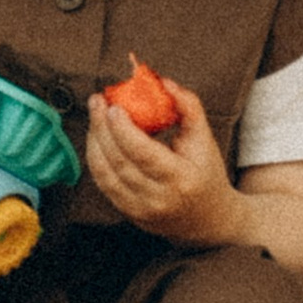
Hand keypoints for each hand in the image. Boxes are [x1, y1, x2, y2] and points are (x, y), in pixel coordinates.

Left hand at [84, 79, 240, 246]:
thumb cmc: (206, 172)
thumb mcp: (204, 139)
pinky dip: (95, 159)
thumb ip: (188, 107)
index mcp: (181, 179)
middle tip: (96, 102)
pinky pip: (103, 184)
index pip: (144, 154)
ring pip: (105, 175)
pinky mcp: (128, 214)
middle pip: (119, 162)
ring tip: (94, 117)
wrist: (208, 219)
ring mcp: (141, 210)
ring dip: (94, 142)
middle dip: (102, 128)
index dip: (123, 130)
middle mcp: (159, 199)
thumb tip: (164, 82)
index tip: (113, 106)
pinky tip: (96, 139)